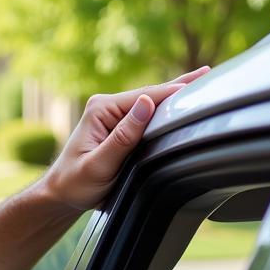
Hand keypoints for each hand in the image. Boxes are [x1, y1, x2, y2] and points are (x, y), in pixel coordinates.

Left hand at [45, 67, 209, 211]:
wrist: (60, 195)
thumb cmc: (75, 184)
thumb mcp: (99, 165)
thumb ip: (122, 137)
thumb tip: (146, 104)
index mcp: (100, 110)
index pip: (145, 97)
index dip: (173, 92)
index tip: (200, 85)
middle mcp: (105, 106)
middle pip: (150, 95)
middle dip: (179, 87)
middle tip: (210, 74)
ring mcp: (111, 114)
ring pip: (149, 103)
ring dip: (174, 95)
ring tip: (202, 81)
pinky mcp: (115, 125)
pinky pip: (144, 114)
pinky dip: (163, 107)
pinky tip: (179, 101)